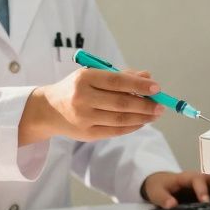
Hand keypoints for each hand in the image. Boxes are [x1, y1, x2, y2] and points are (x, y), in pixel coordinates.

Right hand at [25, 68, 163, 141]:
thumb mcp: (93, 75)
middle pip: (121, 103)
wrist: (49, 109)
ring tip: (155, 114)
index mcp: (84, 78)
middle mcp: (82, 98)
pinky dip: (132, 127)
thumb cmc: (77, 88)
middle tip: (161, 105)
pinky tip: (142, 122)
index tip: (156, 88)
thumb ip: (120, 75)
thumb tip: (147, 77)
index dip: (138, 85)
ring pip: (120, 119)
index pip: (116, 81)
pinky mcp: (86, 134)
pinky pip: (115, 131)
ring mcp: (83, 118)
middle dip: (145, 105)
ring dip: (142, 117)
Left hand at [141, 171, 209, 207]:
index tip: (204, 201)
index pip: (196, 179)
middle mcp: (199, 178)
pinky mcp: (209, 191)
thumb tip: (172, 205)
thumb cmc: (159, 186)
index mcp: (186, 177)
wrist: (160, 183)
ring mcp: (205, 184)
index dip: (202, 189)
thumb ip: (163, 198)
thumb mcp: (156, 191)